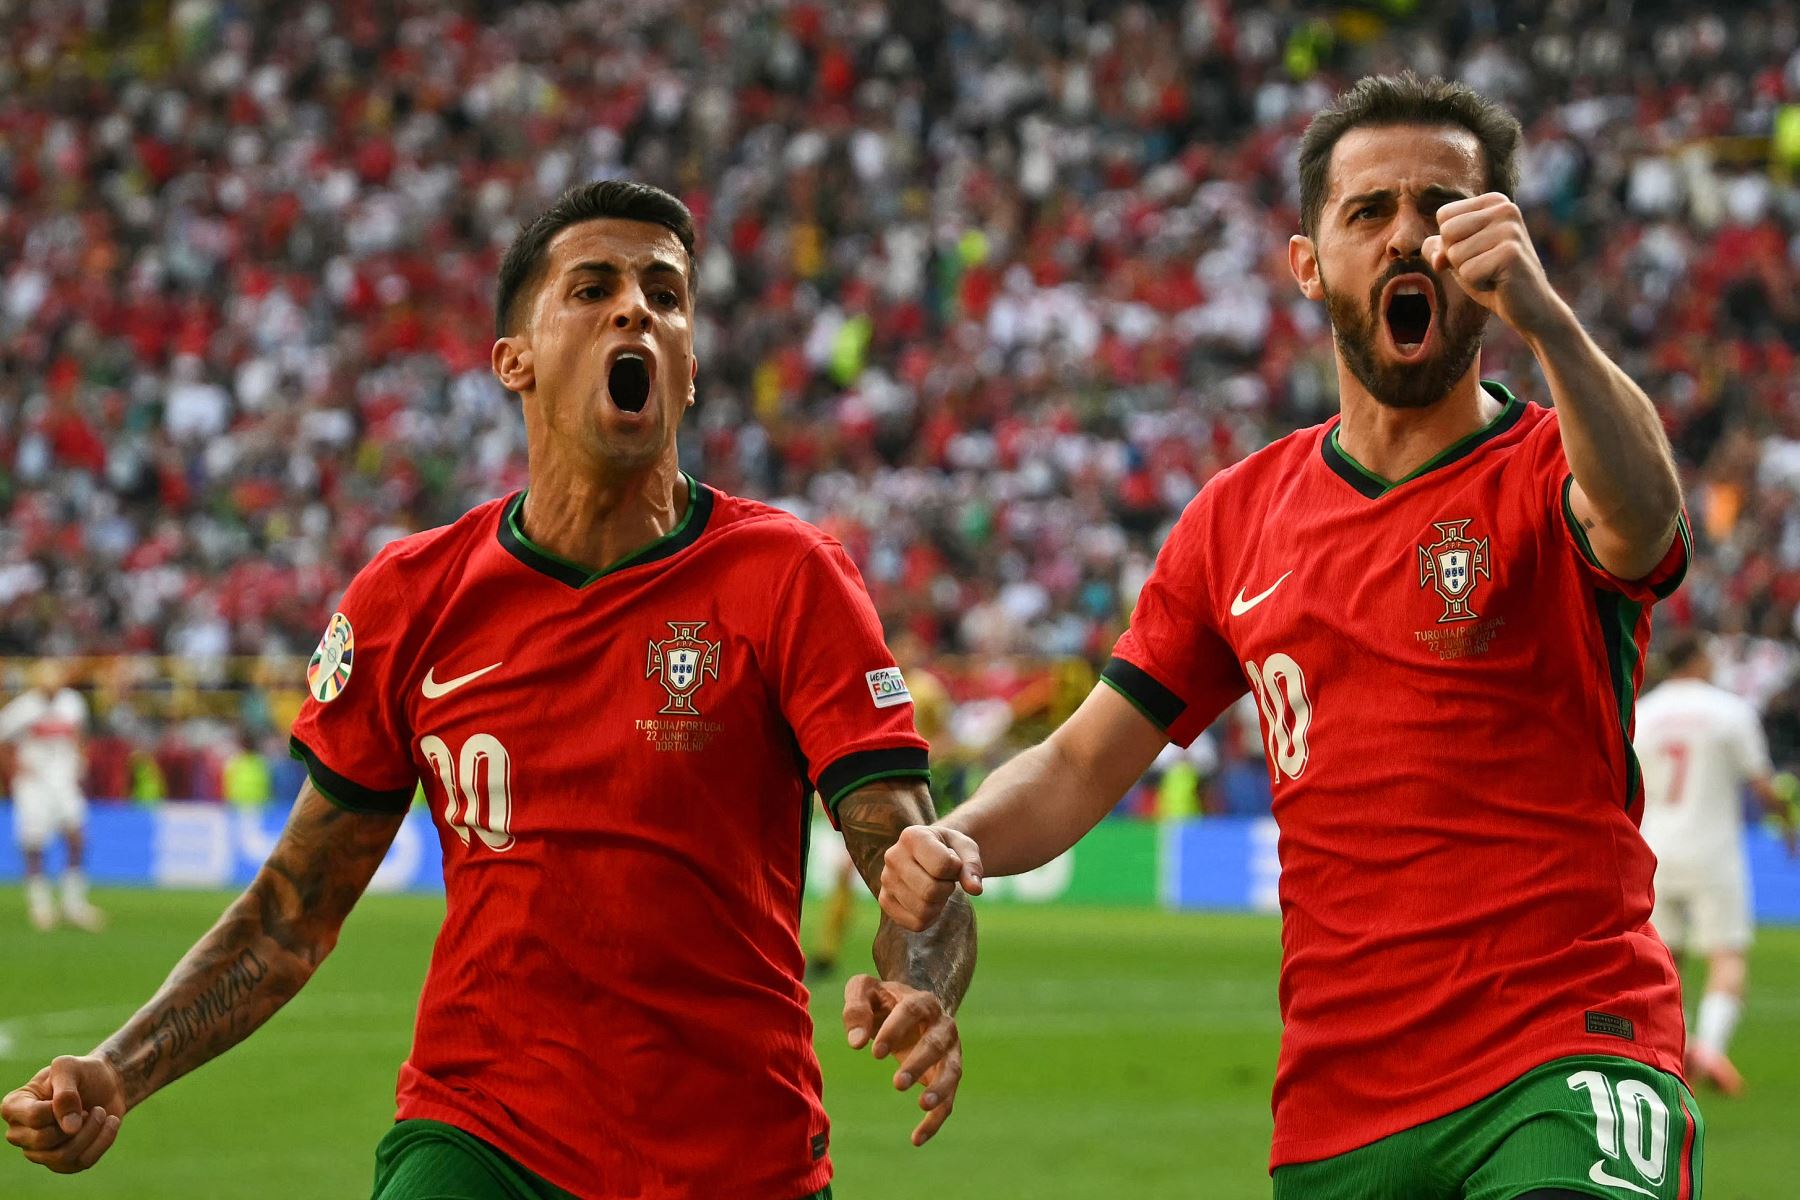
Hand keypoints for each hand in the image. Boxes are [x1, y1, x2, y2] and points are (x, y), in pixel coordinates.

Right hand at [3, 1055, 127, 1172]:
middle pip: (44, 1141)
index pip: (34, 1116)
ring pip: (62, 1157)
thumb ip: (65, 1093)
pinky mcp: (62, 1163)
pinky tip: (110, 1123)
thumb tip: (70, 1129)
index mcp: (14, 1107)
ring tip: (101, 1113)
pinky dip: (103, 1141)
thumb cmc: (82, 1073)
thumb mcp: (70, 1068)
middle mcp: (20, 1133)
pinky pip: (82, 1162)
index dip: (61, 1107)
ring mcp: (39, 1152)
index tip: (75, 1092)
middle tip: (93, 1107)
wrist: (106, 1084)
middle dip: (79, 1122)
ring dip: (92, 1132)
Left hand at [842, 975, 963, 1146]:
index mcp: (922, 1001)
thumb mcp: (864, 990)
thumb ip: (856, 1008)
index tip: (873, 1052)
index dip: (895, 1030)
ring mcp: (950, 1052)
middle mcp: (943, 1025)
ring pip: (952, 1071)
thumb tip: (856, 1042)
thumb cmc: (883, 1000)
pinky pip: (948, 1100)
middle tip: (897, 1083)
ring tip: (922, 1105)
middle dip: (919, 1063)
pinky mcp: (947, 1076)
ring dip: (940, 1088)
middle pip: (936, 1043)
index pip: (912, 1011)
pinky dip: (936, 1120)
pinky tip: (916, 1138)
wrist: (915, 1006)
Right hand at [879, 824, 983, 931]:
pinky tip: (928, 901)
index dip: (957, 869)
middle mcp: (893, 856)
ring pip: (923, 910)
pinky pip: (916, 923)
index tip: (953, 862)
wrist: (928, 854)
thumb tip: (975, 889)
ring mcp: (886, 880)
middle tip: (945, 879)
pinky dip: (930, 917)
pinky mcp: (885, 900)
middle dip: (947, 889)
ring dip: (939, 903)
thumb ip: (972, 865)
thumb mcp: (966, 848)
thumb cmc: (949, 849)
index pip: (943, 866)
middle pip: (930, 891)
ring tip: (935, 887)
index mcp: (912, 836)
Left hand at [1421, 193, 1563, 337]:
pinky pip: (1467, 272)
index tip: (1476, 252)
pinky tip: (1499, 282)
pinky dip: (1477, 284)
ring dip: (1468, 272)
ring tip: (1493, 273)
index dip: (1450, 242)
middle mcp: (1506, 208)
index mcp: (1494, 202)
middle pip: (1447, 232)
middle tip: (1485, 265)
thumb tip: (1432, 251)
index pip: (1444, 216)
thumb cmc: (1492, 279)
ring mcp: (1511, 229)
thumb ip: (1438, 247)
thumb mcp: (1460, 259)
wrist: (1530, 307)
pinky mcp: (1511, 253)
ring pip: (1455, 253)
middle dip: (1457, 258)